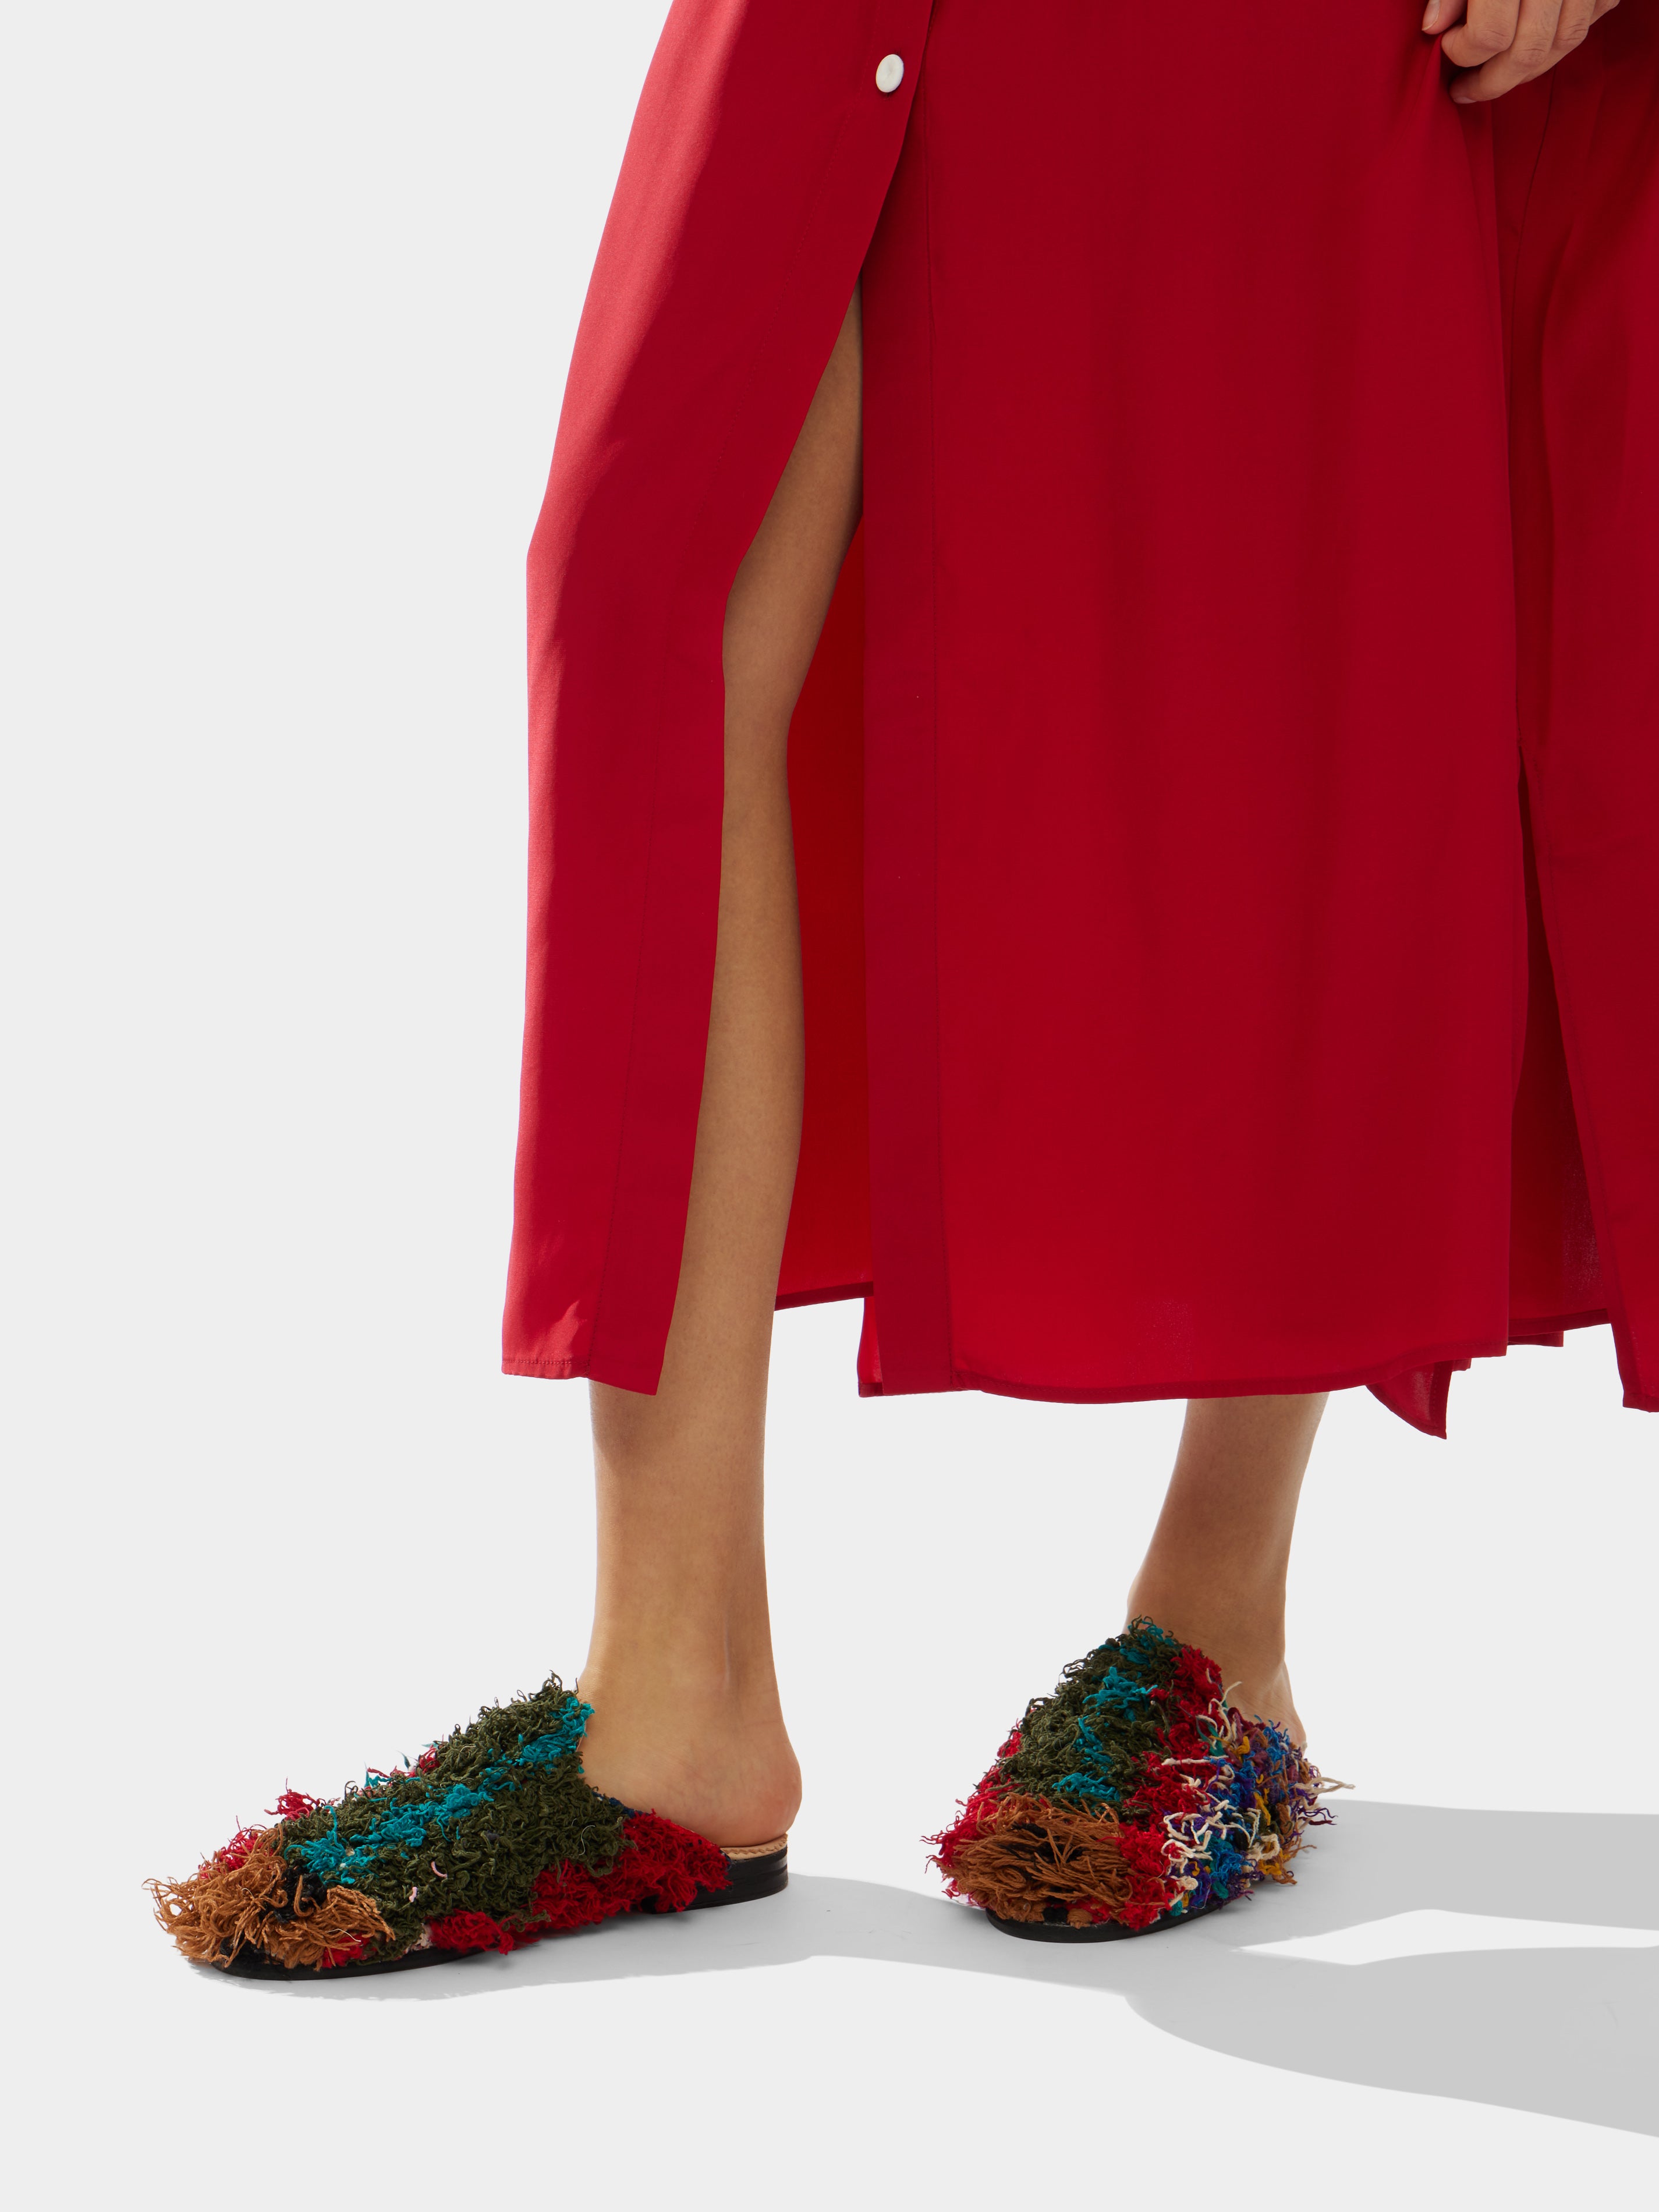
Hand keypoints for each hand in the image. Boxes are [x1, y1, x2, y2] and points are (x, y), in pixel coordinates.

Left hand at [1423, 0, 1620, 104]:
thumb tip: (1434, 26)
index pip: (1490, 35)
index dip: (1463, 52)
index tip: (1446, 44)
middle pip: (1530, 51)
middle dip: (1493, 81)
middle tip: (1466, 89)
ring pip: (1565, 42)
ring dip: (1528, 69)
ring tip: (1497, 74)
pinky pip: (1591, 17)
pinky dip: (1562, 38)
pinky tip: (1533, 43)